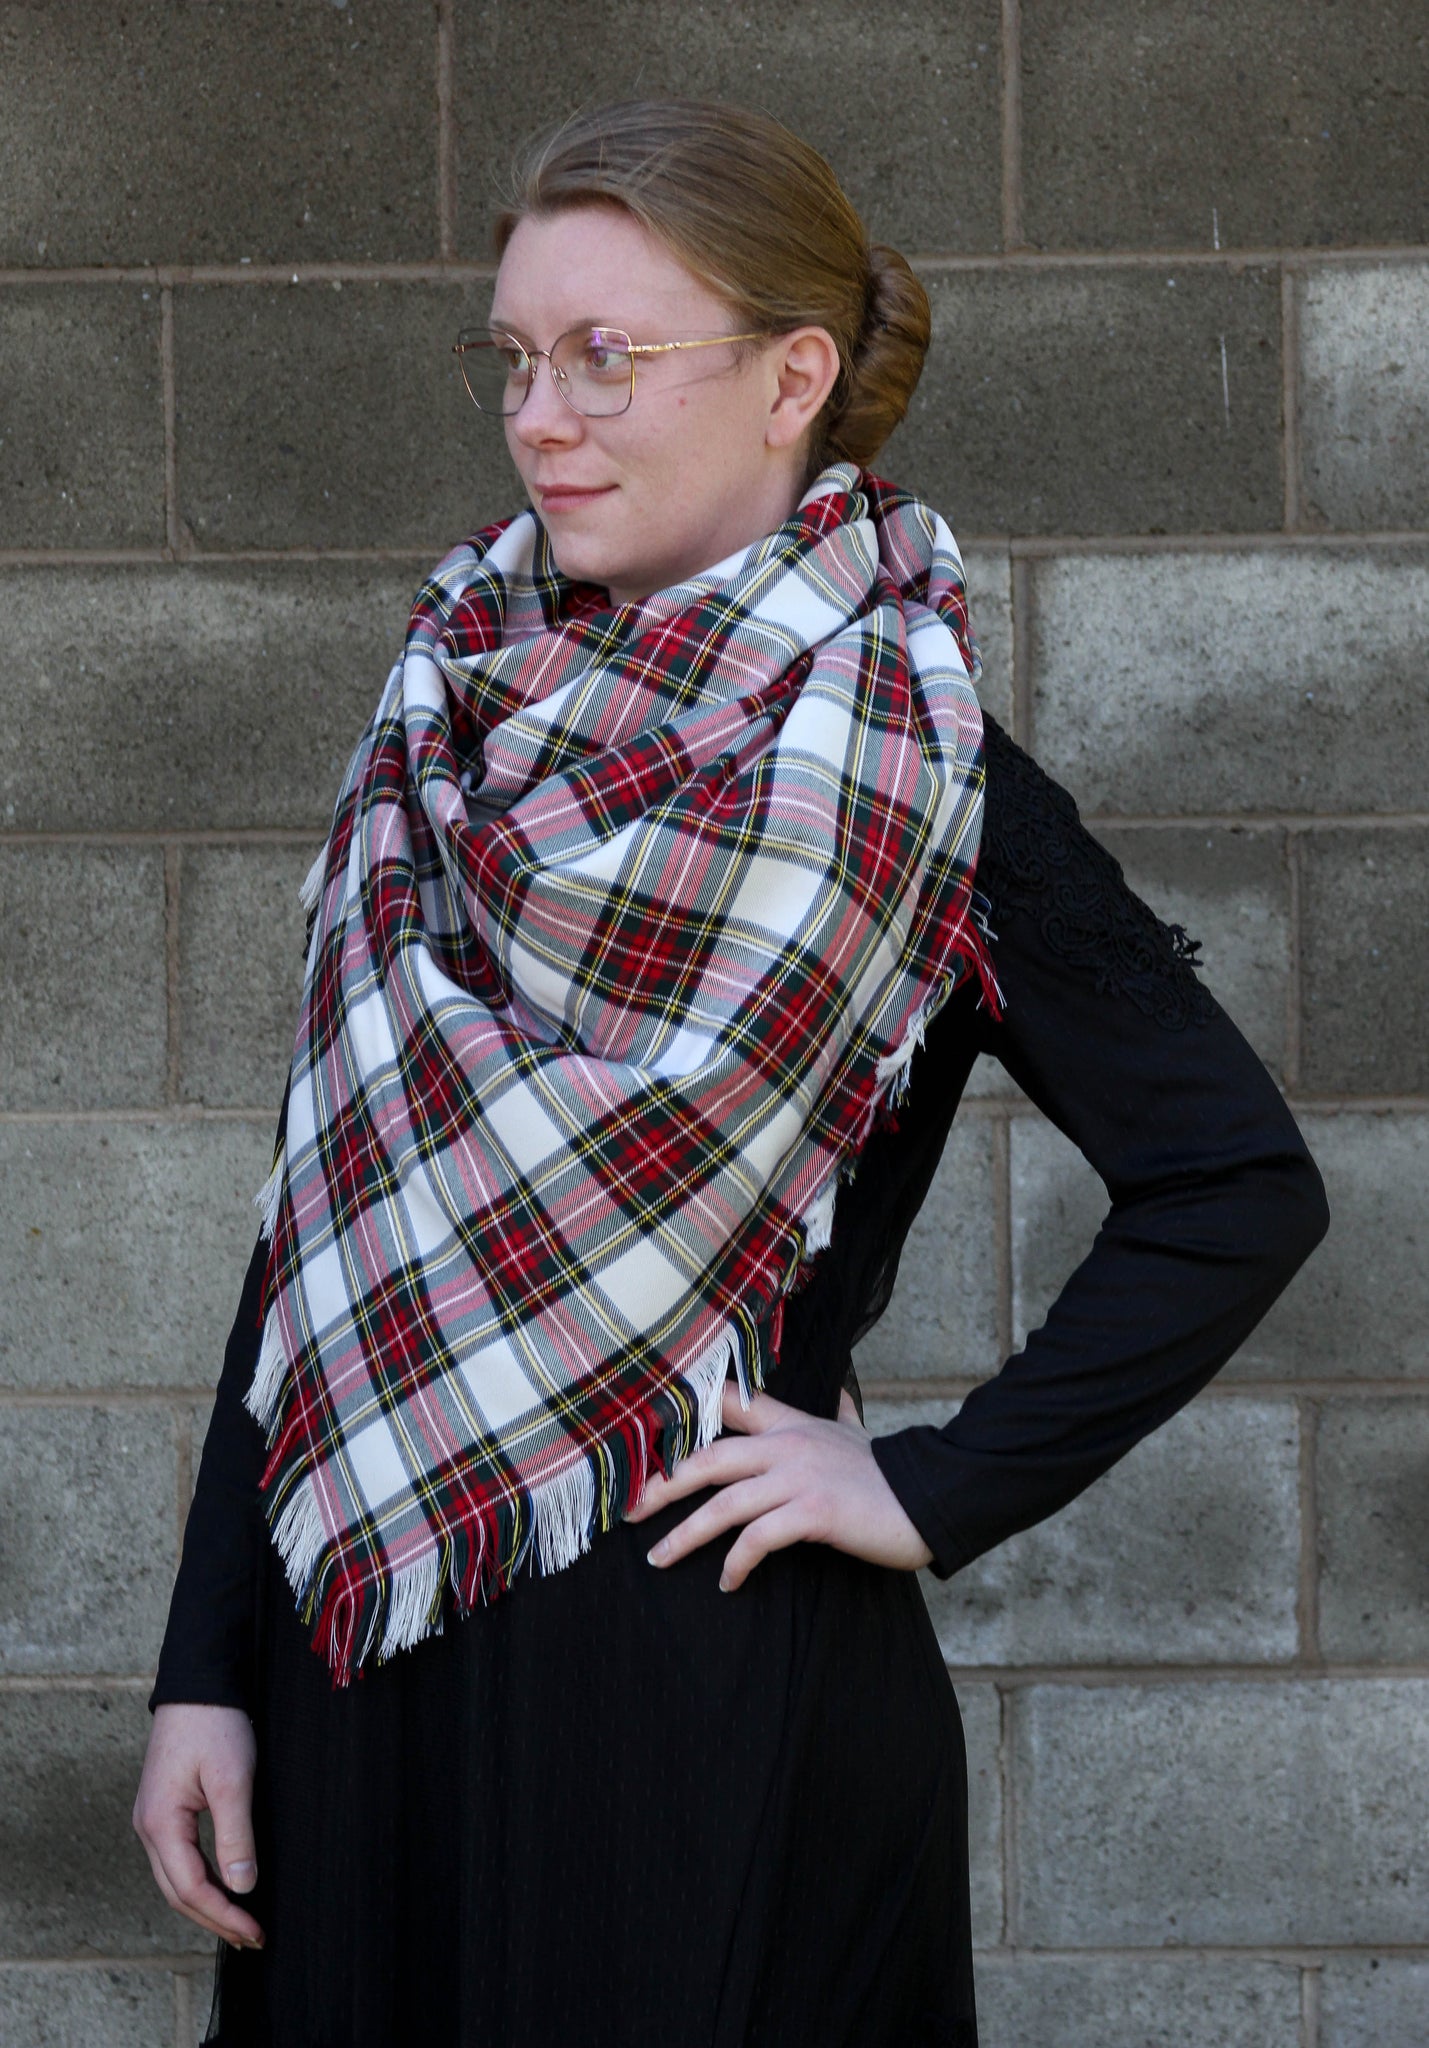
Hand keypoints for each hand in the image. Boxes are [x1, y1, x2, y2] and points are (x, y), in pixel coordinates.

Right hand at [132, 1703, 264, 1949]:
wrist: (196, 1684)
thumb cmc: (214, 1725)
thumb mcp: (232, 1779)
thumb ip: (236, 1836)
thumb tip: (242, 1887)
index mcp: (160, 1824)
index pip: (191, 1889)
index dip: (224, 1915)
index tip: (254, 1931)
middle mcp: (147, 1827)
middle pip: (178, 1892)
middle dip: (214, 1919)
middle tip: (251, 1937)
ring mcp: (152, 1819)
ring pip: (175, 1878)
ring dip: (206, 1903)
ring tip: (239, 1922)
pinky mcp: (162, 1809)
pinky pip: (177, 1859)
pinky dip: (200, 1880)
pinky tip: (222, 1887)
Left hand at [627, 1381, 933, 1589]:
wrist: (930, 1495)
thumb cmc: (889, 1473)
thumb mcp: (858, 1433)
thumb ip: (841, 1414)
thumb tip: (843, 1396)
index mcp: (791, 1424)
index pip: (730, 1404)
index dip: (684, 1415)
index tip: (644, 1438)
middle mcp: (787, 1444)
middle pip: (708, 1457)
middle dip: (663, 1484)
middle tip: (630, 1510)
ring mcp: (799, 1477)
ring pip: (724, 1502)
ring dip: (686, 1534)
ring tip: (660, 1558)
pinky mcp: (813, 1512)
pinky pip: (759, 1539)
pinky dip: (737, 1563)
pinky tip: (729, 1584)